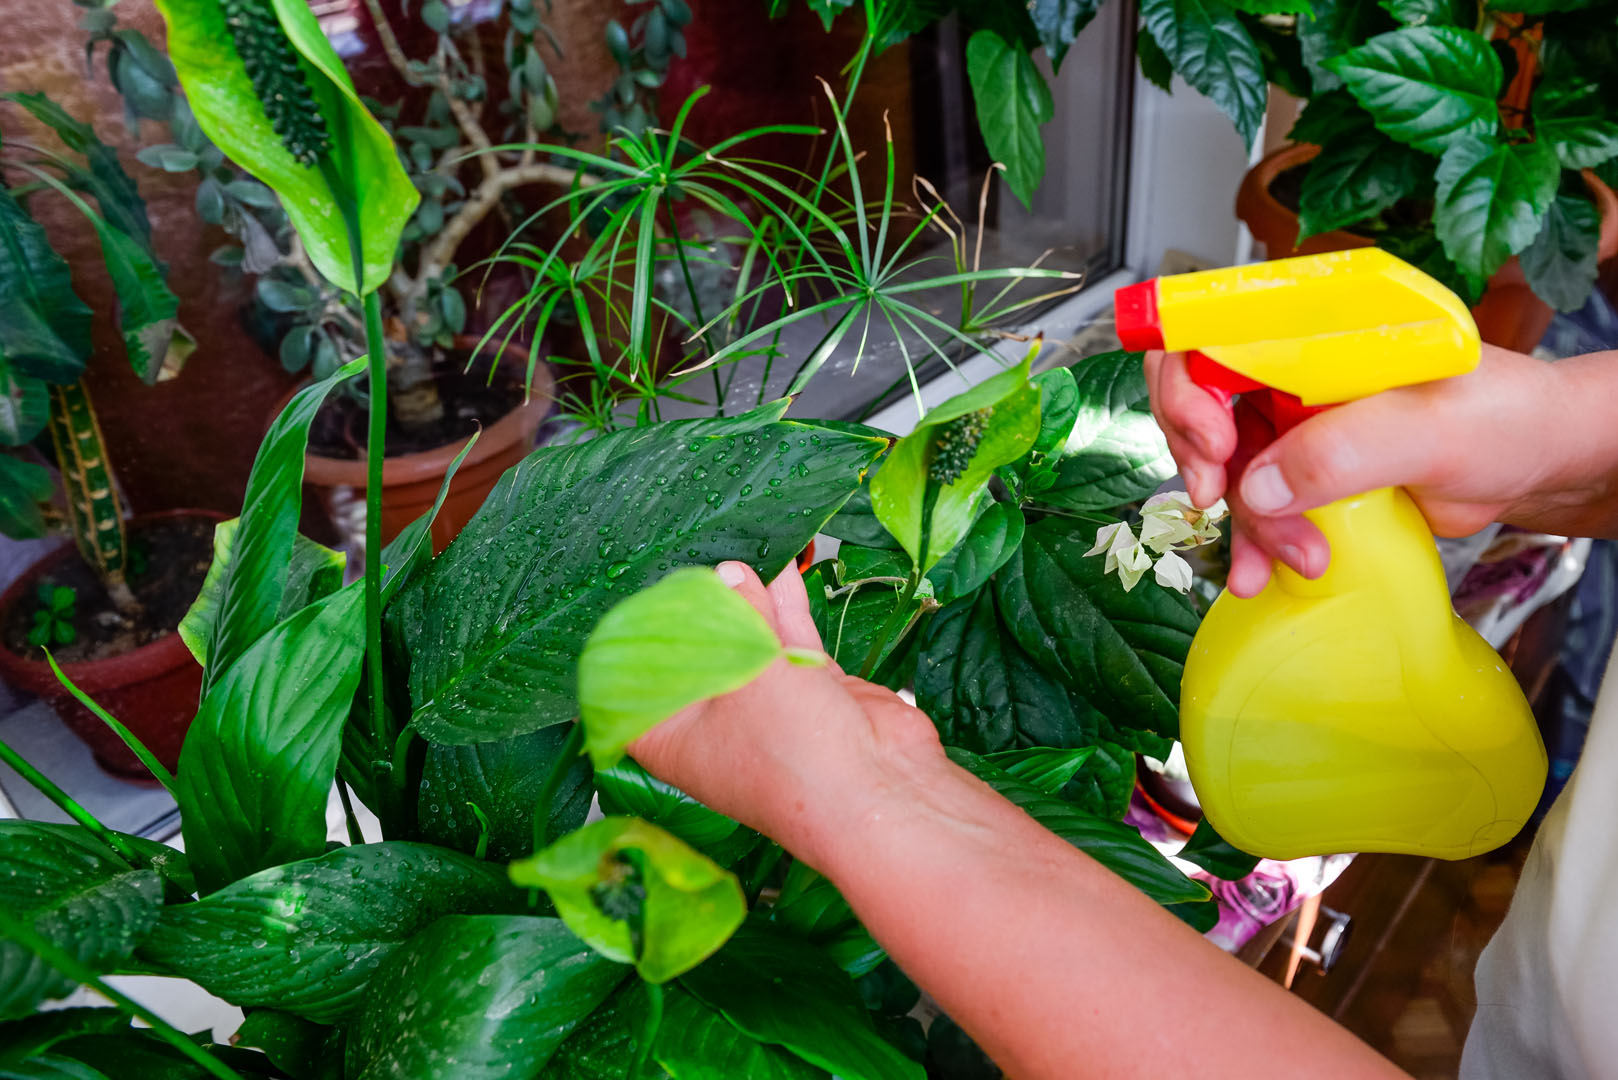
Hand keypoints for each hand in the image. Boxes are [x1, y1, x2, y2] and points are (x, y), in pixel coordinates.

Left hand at [628, 561, 945, 868]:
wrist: (881, 790)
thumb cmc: (795, 756)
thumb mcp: (749, 671)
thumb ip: (737, 616)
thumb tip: (727, 573)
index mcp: (674, 740)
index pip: (635, 690)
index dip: (634, 648)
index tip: (636, 604)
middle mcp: (715, 728)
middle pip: (695, 659)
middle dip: (699, 613)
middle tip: (692, 567)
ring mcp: (766, 711)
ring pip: (747, 645)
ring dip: (748, 603)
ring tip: (742, 556)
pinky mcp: (810, 695)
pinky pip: (790, 643)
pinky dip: (786, 609)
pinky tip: (783, 571)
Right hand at [1146, 344, 1617, 596]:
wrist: (1540, 467)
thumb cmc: (1508, 417)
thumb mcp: (1428, 427)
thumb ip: (1341, 450)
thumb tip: (1258, 487)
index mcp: (1315, 326)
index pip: (1211, 329)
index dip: (1189, 382)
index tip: (1214, 440)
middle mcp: (1294, 367)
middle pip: (1199, 400)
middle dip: (1202, 456)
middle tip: (1219, 497)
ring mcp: (1295, 422)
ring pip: (1226, 465)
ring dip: (1244, 518)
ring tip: (1288, 557)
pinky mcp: (1306, 472)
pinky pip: (1256, 505)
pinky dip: (1254, 541)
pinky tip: (1263, 572)